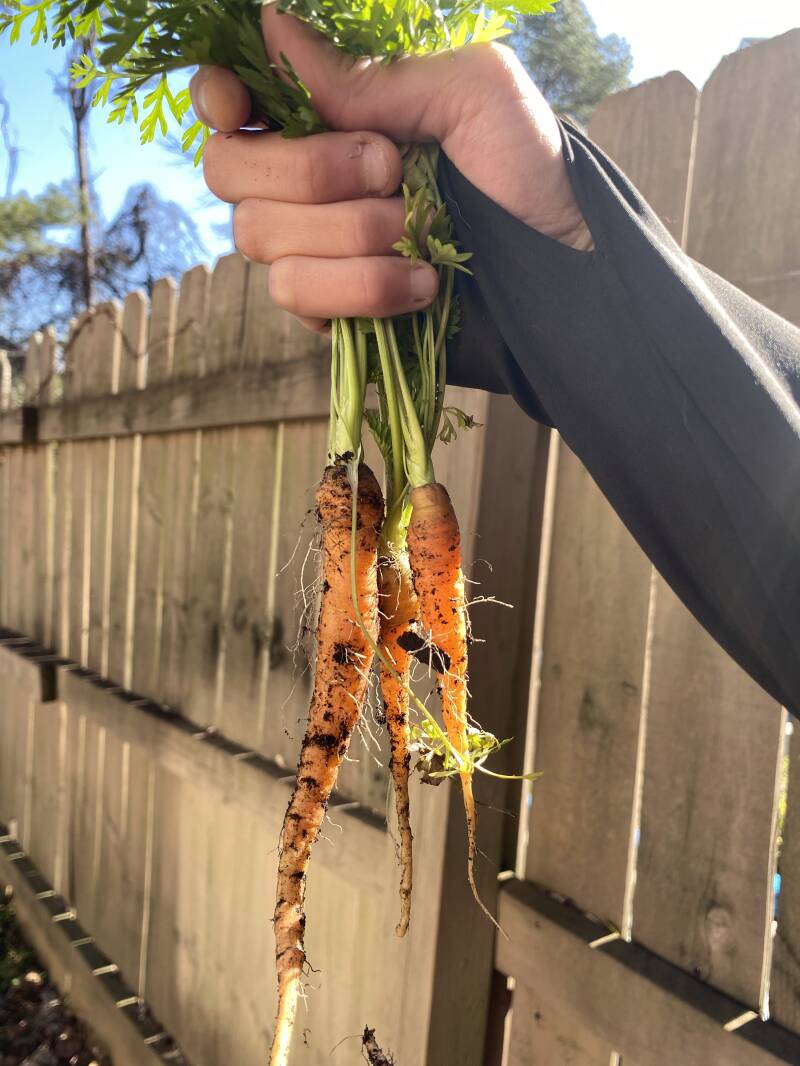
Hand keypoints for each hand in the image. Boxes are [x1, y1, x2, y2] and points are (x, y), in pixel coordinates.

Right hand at [190, 5, 591, 331]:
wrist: (560, 269)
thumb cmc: (526, 166)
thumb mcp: (469, 92)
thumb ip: (372, 73)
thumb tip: (272, 26)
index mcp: (333, 112)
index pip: (231, 102)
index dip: (219, 97)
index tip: (240, 100)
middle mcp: (306, 179)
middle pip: (229, 171)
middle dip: (311, 170)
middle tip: (392, 169)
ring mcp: (313, 247)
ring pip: (262, 239)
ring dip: (351, 234)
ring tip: (422, 233)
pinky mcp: (330, 308)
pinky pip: (298, 298)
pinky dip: (364, 288)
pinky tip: (420, 283)